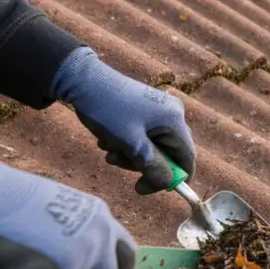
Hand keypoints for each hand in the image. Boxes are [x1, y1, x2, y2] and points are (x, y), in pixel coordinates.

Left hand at [52, 47, 196, 194]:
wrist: (82, 79)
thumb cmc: (108, 111)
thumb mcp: (131, 145)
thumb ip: (153, 167)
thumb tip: (168, 184)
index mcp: (174, 121)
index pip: (187, 158)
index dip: (174, 179)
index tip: (148, 188)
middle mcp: (172, 114)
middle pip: (168, 153)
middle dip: (143, 163)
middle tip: (116, 164)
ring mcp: (159, 110)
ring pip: (153, 146)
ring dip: (130, 154)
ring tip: (108, 150)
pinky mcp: (146, 109)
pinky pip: (144, 135)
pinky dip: (127, 143)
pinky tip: (107, 138)